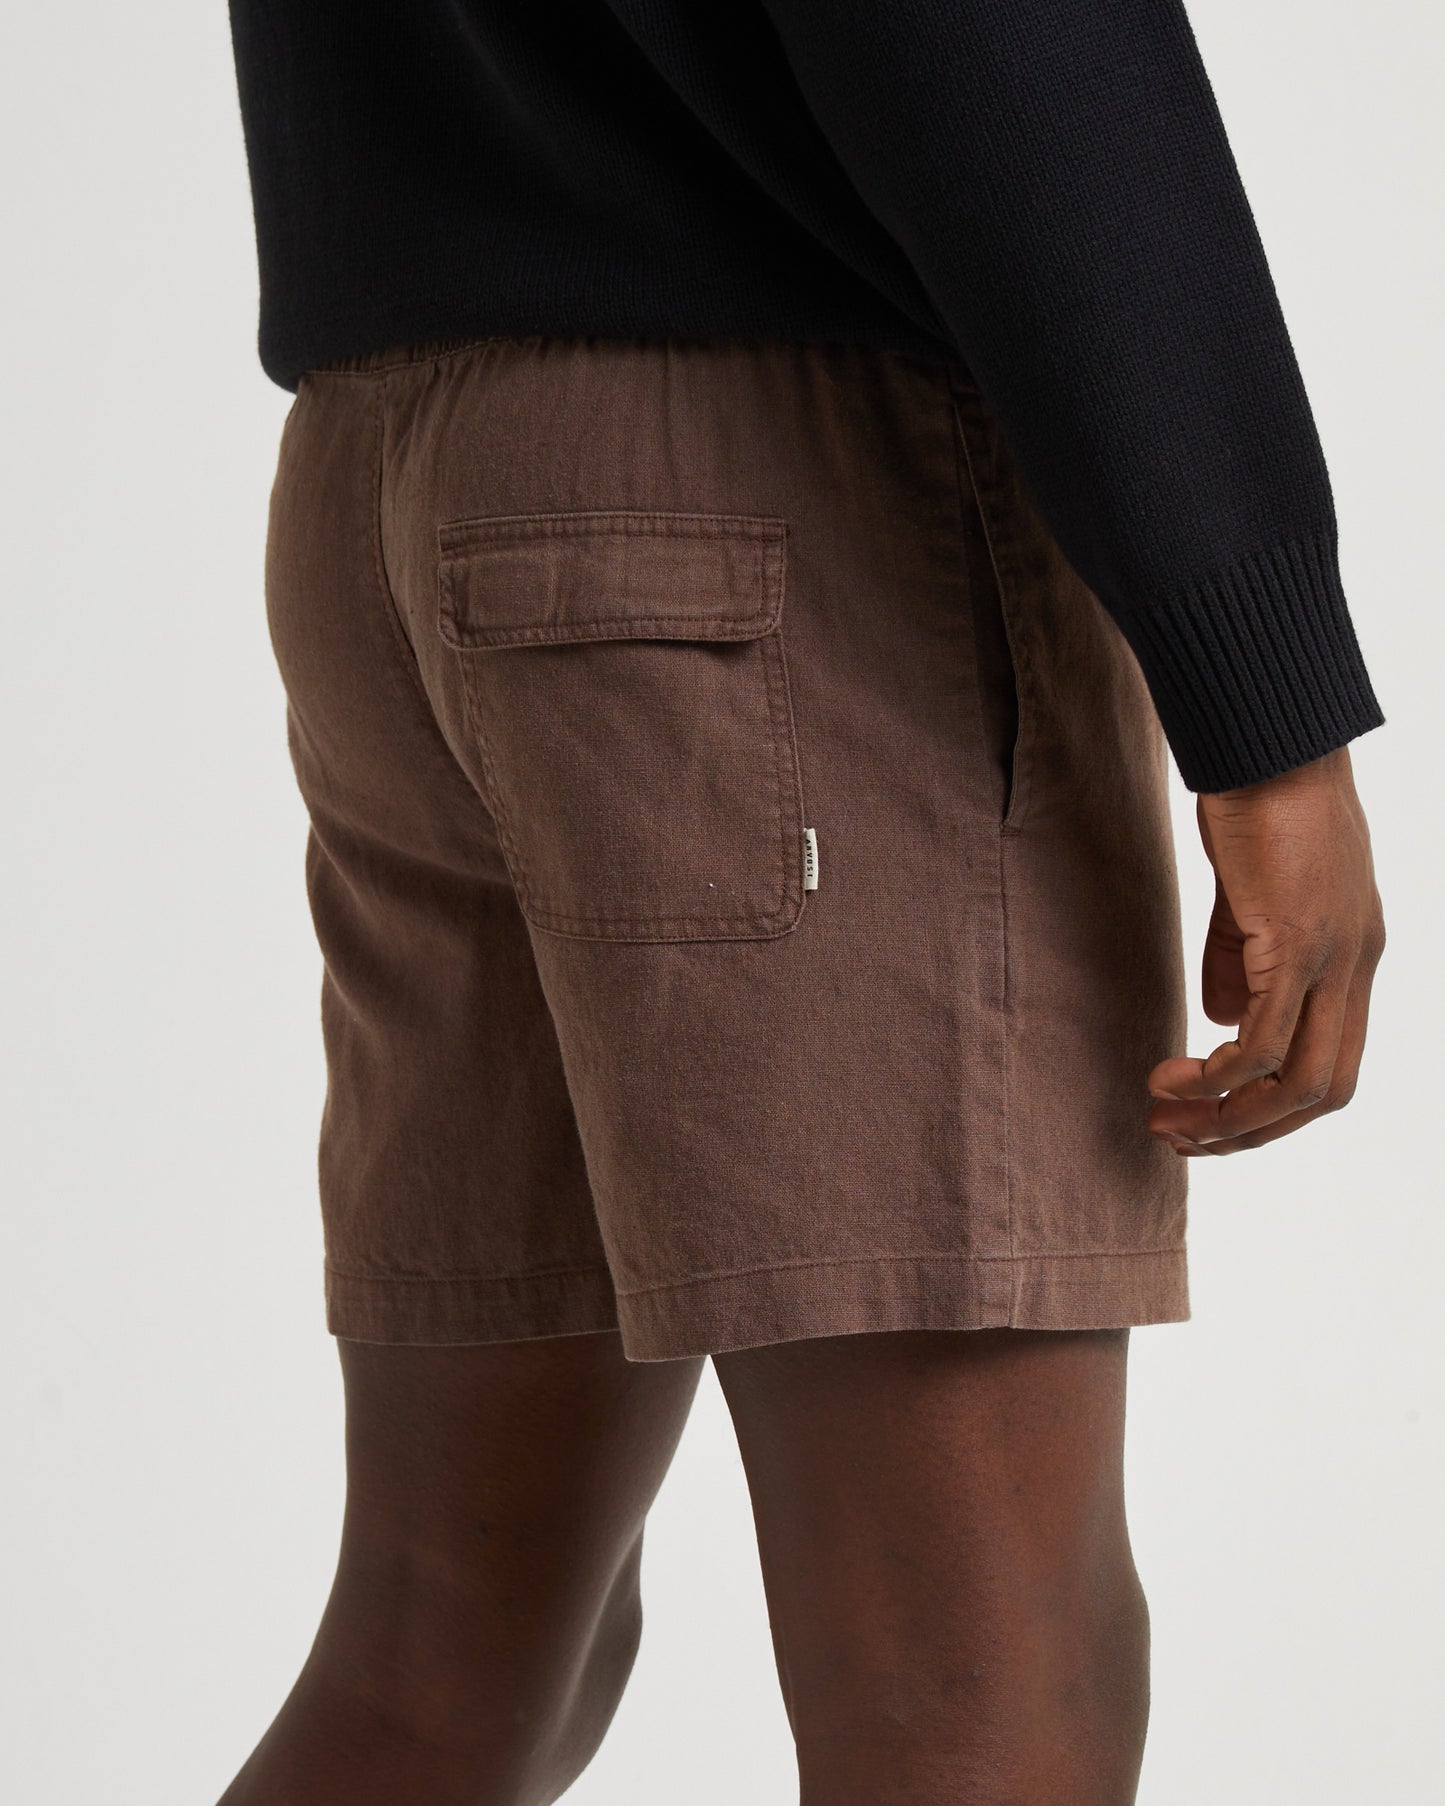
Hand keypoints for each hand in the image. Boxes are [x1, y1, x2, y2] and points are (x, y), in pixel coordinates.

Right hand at [1147, 747, 1383, 1155]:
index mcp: (1354, 956)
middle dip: (1251, 1132)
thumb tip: (1222, 1021)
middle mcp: (1357, 966)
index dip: (1274, 1106)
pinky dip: (1221, 1076)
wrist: (1270, 742)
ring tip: (1169, 1118)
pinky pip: (1265, 1039)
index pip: (1332, 1062)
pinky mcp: (1297, 942)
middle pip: (1326, 1091)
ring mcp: (1335, 957)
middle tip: (1182, 1137)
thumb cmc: (1258, 802)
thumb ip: (1241, 961)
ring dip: (1231, 1117)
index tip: (1209, 1112)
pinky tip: (1176, 1076)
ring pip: (1301, 1080)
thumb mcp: (1251, 896)